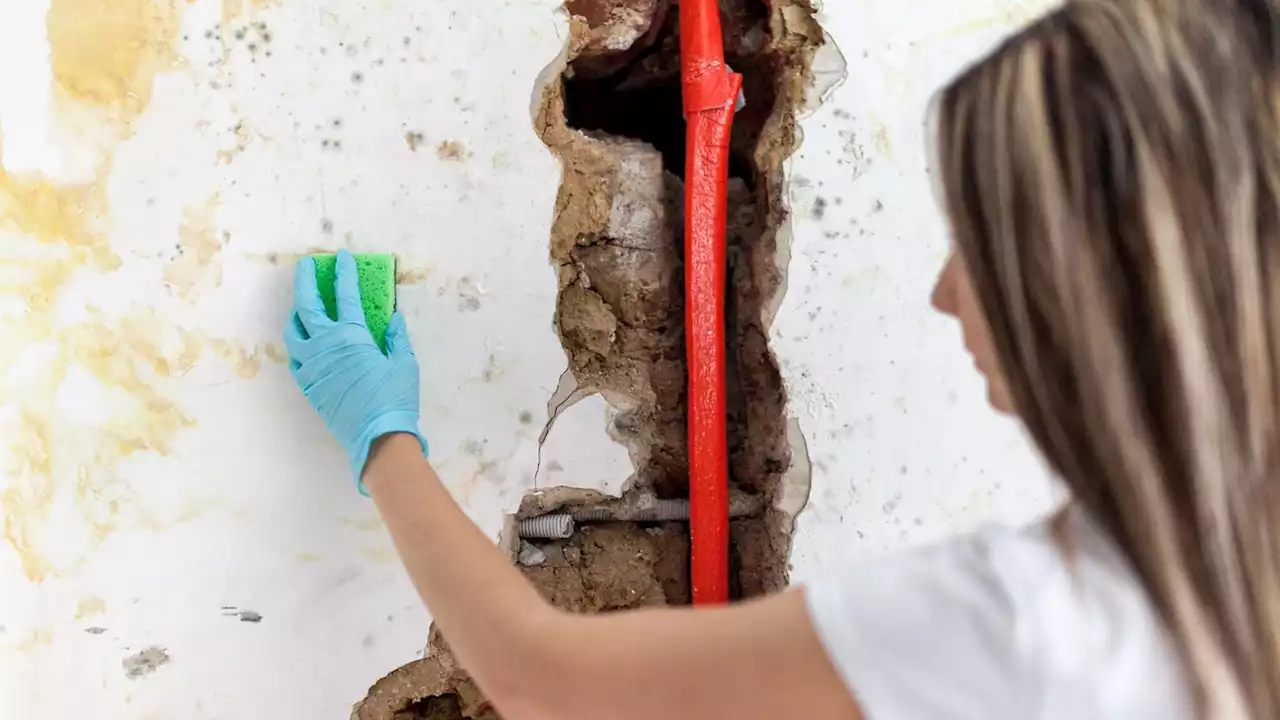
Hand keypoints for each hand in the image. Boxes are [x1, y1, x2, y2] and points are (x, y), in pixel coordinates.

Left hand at [284, 250, 426, 493]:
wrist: (377, 438)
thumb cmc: (395, 398)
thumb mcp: (405, 364)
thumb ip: (397, 337)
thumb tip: (393, 318)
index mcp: (351, 336)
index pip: (345, 295)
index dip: (344, 273)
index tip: (342, 257)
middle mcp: (325, 345)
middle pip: (307, 304)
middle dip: (306, 280)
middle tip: (307, 265)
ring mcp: (312, 365)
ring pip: (294, 330)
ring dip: (297, 312)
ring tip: (303, 305)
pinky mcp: (308, 384)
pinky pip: (295, 357)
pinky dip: (298, 343)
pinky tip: (305, 341)